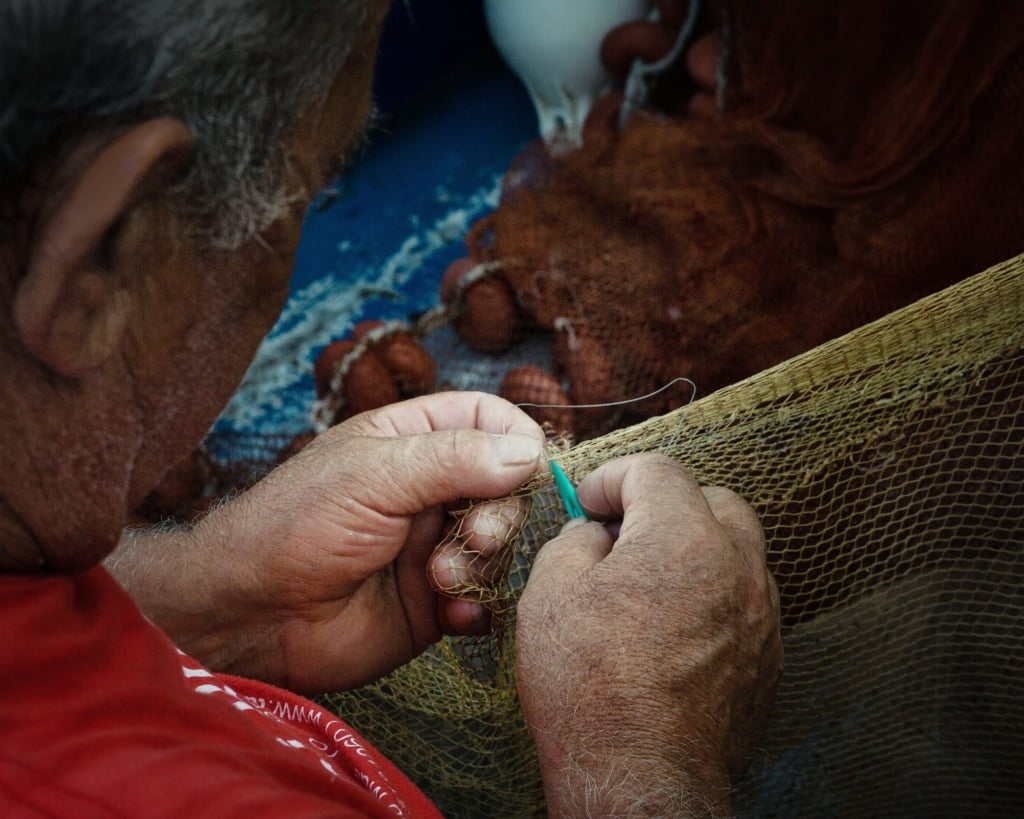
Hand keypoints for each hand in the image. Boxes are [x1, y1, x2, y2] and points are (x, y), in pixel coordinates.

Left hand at [113, 392, 545, 692]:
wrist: (252, 615)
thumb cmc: (298, 525)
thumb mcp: (374, 475)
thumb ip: (454, 459)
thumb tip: (530, 451)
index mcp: (410, 441)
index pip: (485, 421)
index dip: (516, 437)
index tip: (531, 464)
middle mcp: (427, 491)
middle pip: (504, 486)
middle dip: (499, 512)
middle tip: (475, 534)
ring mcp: (431, 547)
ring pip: (498, 546)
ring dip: (481, 562)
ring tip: (439, 578)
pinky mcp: (432, 603)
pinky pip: (481, 600)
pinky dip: (476, 607)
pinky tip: (450, 614)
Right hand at [515, 454, 781, 816]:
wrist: (636, 778)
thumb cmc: (588, 688)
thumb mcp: (550, 594)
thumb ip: (574, 540)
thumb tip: (594, 534)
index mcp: (683, 536)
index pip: (656, 471)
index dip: (614, 478)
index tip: (589, 501)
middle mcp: (737, 566)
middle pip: (713, 500)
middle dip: (666, 504)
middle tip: (623, 534)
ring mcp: (761, 615)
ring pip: (736, 551)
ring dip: (694, 550)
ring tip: (647, 584)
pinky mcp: (767, 659)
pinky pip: (744, 602)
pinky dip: (712, 597)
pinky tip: (672, 628)